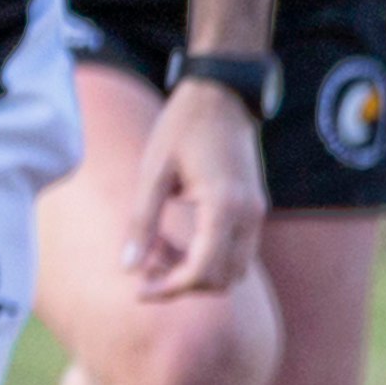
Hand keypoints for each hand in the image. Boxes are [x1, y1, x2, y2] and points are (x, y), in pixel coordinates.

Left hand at [117, 74, 269, 301]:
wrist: (222, 94)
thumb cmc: (183, 126)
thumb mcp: (153, 171)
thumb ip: (142, 222)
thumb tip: (129, 268)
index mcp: (223, 205)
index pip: (202, 270)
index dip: (170, 288)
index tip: (139, 290)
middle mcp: (249, 215)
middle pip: (222, 279)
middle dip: (183, 284)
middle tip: (145, 268)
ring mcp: (256, 213)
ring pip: (233, 271)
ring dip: (197, 273)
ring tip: (160, 252)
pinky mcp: (254, 210)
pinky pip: (237, 252)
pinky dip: (208, 258)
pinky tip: (178, 240)